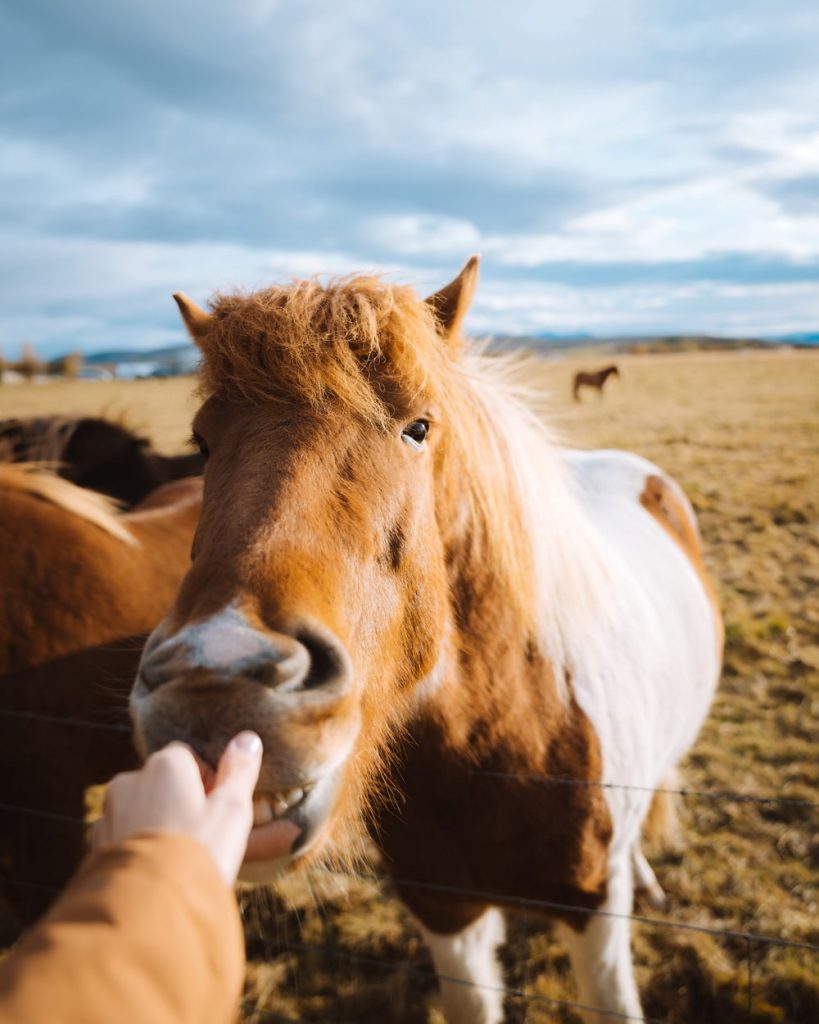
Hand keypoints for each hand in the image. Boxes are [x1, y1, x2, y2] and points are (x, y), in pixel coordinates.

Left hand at [93, 732, 262, 883]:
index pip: (187, 756)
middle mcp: (130, 782)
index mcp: (165, 765)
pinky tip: (154, 871)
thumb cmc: (199, 852)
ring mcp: (108, 815)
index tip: (216, 810)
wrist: (150, 910)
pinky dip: (136, 848)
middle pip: (161, 782)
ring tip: (177, 858)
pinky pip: (121, 838)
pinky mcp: (95, 847)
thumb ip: (240, 770)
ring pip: (139, 809)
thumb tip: (248, 738)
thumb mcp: (232, 809)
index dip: (206, 780)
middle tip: (201, 836)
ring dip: (155, 824)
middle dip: (179, 801)